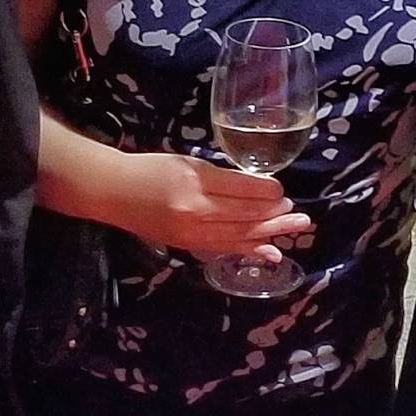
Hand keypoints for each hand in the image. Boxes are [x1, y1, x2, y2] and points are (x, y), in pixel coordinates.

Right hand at [122, 152, 313, 260]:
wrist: (113, 192)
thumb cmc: (150, 169)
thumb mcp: (186, 162)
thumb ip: (219, 177)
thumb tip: (256, 190)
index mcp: (195, 180)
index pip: (242, 189)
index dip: (267, 192)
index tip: (281, 192)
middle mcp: (196, 209)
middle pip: (245, 215)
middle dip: (276, 216)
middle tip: (301, 217)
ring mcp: (191, 232)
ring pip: (240, 234)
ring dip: (270, 233)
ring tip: (295, 231)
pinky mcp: (187, 245)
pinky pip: (225, 248)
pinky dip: (250, 250)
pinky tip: (271, 253)